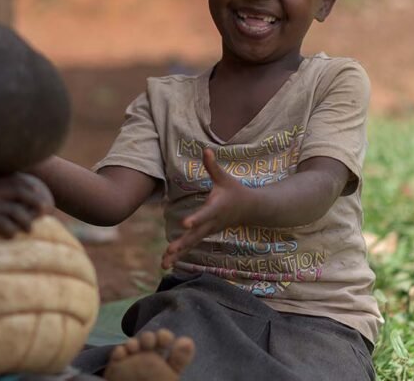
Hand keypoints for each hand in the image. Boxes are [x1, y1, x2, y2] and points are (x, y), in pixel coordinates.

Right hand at [0, 173, 54, 238]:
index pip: (15, 179)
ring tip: (29, 229)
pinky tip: (11, 236)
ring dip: (26, 221)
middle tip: (45, 212)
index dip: (31, 187)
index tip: (40, 194)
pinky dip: (11, 231)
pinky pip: (4, 224)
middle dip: (36, 202)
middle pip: (21, 192)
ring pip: (15, 211)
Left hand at [161, 149, 250, 268]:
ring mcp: (208, 230)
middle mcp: (212, 223)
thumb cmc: (234, 190)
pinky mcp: (204, 234)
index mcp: (216, 208)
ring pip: (192, 244)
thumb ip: (213, 166)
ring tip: (163, 265)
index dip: (196, 219)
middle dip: (182, 244)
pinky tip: (166, 262)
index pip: (205, 214)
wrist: (249, 209)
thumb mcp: (224, 177)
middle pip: (195, 235)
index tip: (185, 224)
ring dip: (178, 254)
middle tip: (169, 252)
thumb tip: (206, 149)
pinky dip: (179, 254)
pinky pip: (191, 245)